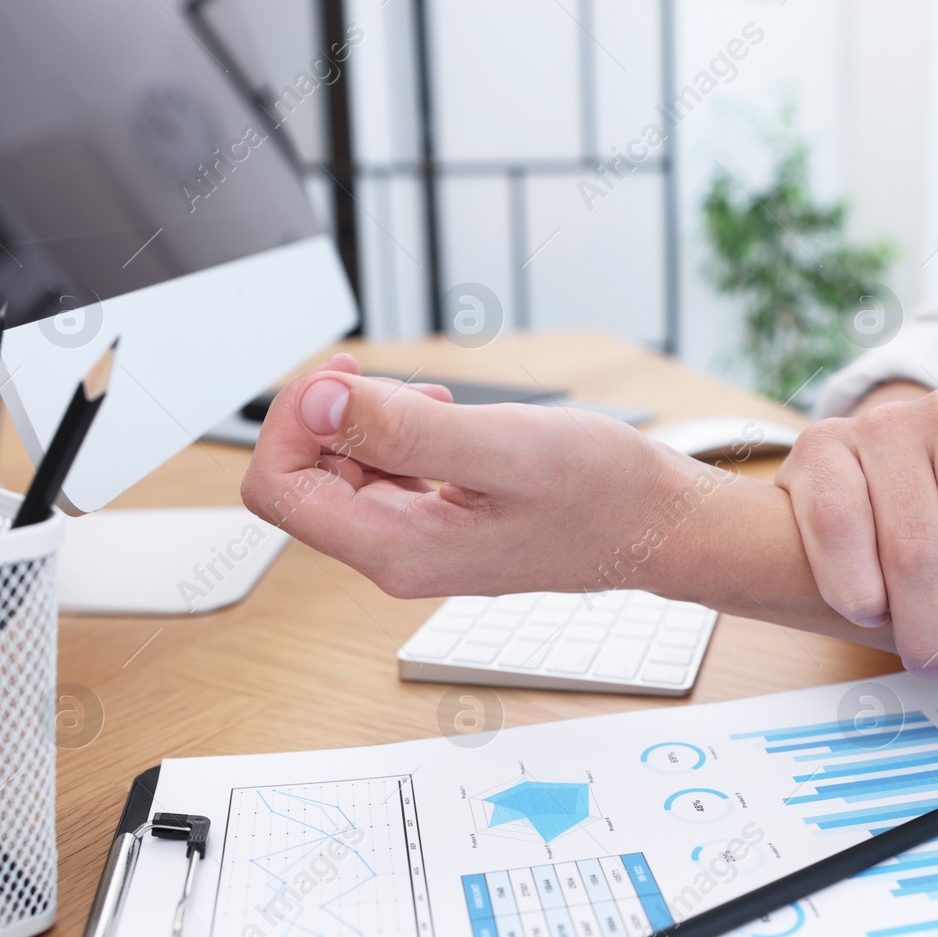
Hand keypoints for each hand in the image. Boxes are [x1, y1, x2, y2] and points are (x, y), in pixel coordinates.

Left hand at [240, 355, 712, 598]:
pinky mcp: (437, 528)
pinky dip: (394, 438)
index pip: (280, 489)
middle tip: (383, 378)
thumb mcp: (503, 445)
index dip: (292, 422)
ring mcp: (415, 546)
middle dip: (325, 418)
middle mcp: (395, 558)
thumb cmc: (602, 492)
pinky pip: (380, 480)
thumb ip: (406, 429)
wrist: (657, 526)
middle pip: (301, 484)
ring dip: (363, 424)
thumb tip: (318, 404)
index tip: (342, 380)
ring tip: (427, 398)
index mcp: (398, 549)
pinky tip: (440, 416)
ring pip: (339, 478)